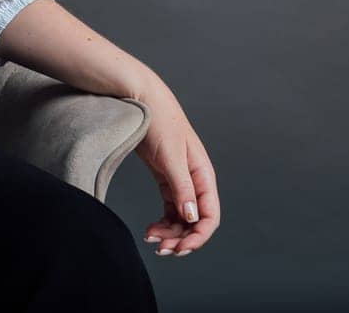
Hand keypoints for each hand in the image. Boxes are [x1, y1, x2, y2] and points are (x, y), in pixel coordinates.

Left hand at [130, 74, 218, 258]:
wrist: (139, 98)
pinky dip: (163, 221)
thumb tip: (192, 218)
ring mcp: (180, 179)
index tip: (180, 248)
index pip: (209, 214)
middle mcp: (195, 179)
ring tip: (152, 239)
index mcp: (203, 174)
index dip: (198, 236)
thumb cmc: (157, 121)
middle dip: (182, 238)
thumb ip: (182, 187)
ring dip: (171, 232)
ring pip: (182, 216)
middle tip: (161, 250)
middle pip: (196, 219)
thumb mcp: (169, 156)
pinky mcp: (165, 177)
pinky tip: (151, 228)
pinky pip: (170, 207)